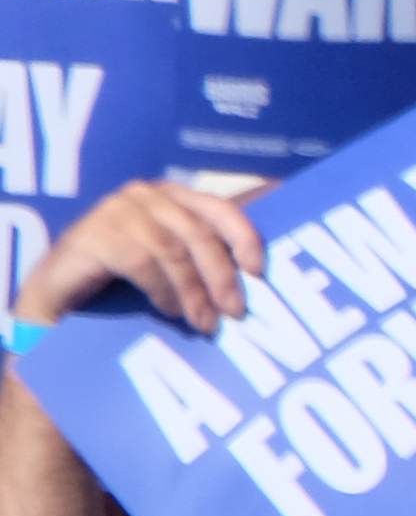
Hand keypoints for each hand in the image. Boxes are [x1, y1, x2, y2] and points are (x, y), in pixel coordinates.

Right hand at [14, 176, 257, 332]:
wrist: (56, 296)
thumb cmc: (120, 281)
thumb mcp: (169, 264)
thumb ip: (201, 259)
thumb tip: (252, 281)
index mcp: (171, 196)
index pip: (219, 208)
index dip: (244, 237)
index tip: (259, 271)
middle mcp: (145, 195)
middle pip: (198, 232)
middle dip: (221, 275)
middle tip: (235, 311)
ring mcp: (117, 211)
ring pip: (173, 250)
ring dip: (194, 290)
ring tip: (204, 321)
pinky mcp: (93, 234)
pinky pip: (141, 261)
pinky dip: (162, 288)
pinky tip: (169, 309)